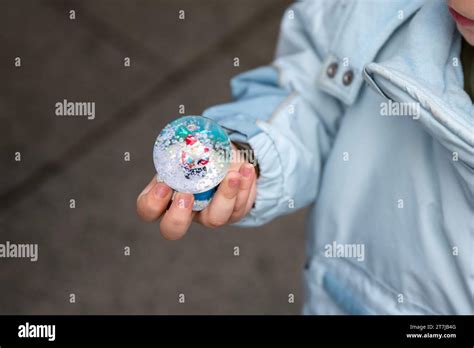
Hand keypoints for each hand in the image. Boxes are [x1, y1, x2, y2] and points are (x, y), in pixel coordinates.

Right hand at [136, 144, 256, 239]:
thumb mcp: (189, 147)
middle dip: (178, 217)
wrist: (229, 156)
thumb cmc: (201, 152)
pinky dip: (245, 186)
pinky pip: (239, 207)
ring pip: (215, 219)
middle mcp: (185, 211)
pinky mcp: (233, 213)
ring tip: (233, 174)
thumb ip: (185, 147)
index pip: (148, 210)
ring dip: (225, 196)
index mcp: (165, 195)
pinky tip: (246, 169)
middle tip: (188, 195)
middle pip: (172, 230)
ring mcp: (209, 215)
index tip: (165, 185)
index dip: (152, 203)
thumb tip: (192, 142)